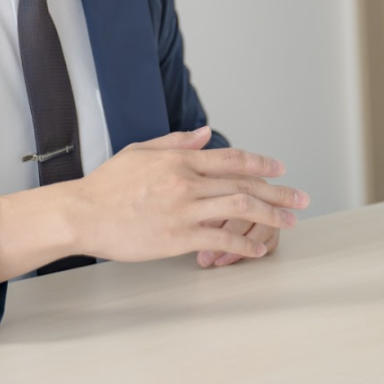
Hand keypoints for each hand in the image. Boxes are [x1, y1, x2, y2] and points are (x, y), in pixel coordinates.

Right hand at [61, 126, 307, 263]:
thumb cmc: (107, 185)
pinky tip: (258, 249)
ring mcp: (184, 210)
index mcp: (180, 159)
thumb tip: (205, 134)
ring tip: (290, 221)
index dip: (261, 162)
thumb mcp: (141, 151)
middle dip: (278, 191)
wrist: (81, 213)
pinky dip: (244, 244)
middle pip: (244, 183)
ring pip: (240, 208)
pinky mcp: (177, 238)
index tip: (280, 168)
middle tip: (301, 198)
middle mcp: (187, 181)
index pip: (232, 158)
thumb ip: (177, 143)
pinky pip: (220, 240)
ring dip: (271, 214)